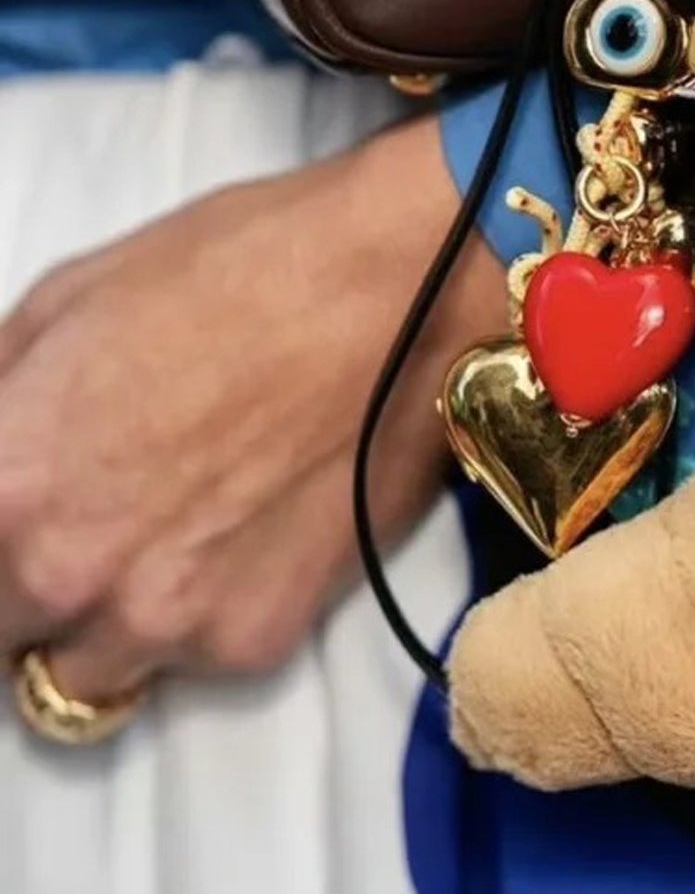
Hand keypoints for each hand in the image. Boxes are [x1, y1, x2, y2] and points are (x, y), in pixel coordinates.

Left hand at [0, 115, 507, 704]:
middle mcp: (65, 576)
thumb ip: (1, 396)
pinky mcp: (256, 638)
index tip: (23, 521)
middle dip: (34, 586)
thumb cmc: (248, 264)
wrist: (408, 281)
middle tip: (102, 515)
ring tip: (180, 528)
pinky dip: (215, 608)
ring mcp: (162, 621)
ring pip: (90, 675)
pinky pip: (198, 656)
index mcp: (5, 484)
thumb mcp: (69, 297)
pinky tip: (258, 522)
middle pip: (5, 639)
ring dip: (114, 618)